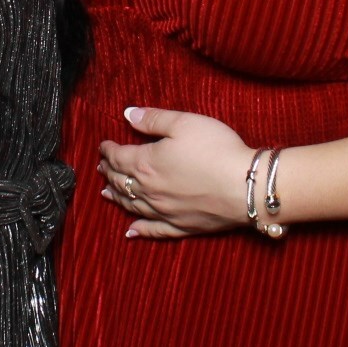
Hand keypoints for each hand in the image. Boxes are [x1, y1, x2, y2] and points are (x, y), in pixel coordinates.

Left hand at [98, 105, 251, 238]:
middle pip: (121, 181)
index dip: (108, 150)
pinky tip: (131, 231)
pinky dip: (139, 230)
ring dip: (117, 198)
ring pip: (131, 206)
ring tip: (106, 192)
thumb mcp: (184, 123)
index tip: (104, 146)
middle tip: (102, 167)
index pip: (119, 157)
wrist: (245, 187)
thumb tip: (128, 115)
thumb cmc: (216, 150)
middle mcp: (149, 190)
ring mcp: (164, 211)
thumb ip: (153, 119)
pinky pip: (154, 230)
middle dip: (109, 172)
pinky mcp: (181, 226)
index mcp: (146, 163)